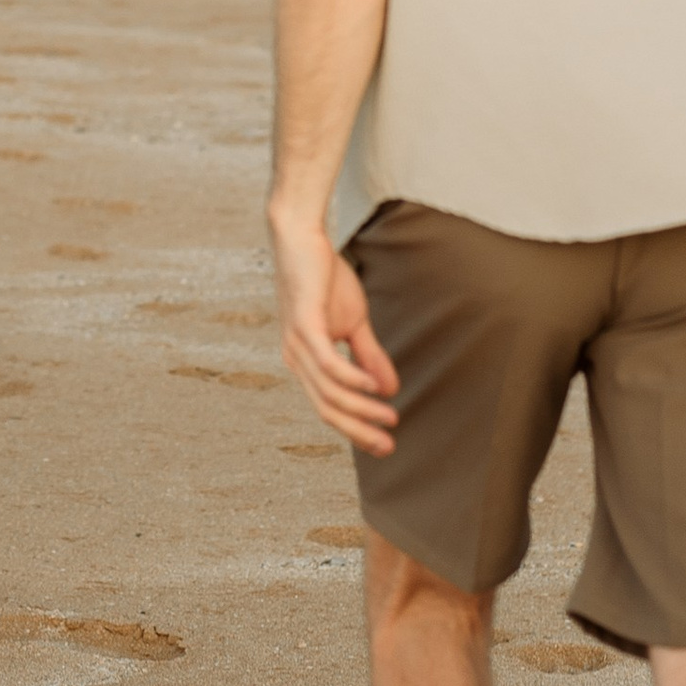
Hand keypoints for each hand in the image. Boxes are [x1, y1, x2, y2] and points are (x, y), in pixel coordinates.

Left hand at [270, 214, 399, 450]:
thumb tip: (388, 390)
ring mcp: (297, 344)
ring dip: (362, 409)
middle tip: (389, 447)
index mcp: (305, 362)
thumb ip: (369, 356)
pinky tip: (373, 388)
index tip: (385, 445)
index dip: (356, 430)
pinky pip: (328, 364)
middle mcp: (295, 359)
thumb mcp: (353, 322)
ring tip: (389, 417)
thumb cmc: (324, 279)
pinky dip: (352, 379)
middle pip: (328, 409)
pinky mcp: (304, 325)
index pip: (329, 408)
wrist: (303, 239)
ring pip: (330, 392)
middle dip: (359, 431)